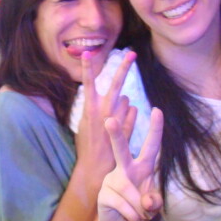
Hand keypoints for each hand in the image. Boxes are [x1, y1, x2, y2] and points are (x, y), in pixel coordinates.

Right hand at [75, 50, 136, 182]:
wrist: (95, 167)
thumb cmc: (89, 144)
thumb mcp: (86, 123)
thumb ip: (97, 107)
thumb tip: (116, 96)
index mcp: (89, 109)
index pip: (88, 84)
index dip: (87, 68)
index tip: (87, 53)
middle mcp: (102, 112)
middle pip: (115, 84)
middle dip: (123, 68)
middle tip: (132, 54)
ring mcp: (115, 120)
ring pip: (126, 100)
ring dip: (123, 105)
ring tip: (115, 120)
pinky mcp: (125, 128)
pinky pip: (133, 113)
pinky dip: (130, 115)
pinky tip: (124, 124)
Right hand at [97, 106, 163, 220]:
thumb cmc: (140, 208)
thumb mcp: (153, 206)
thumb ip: (155, 202)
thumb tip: (147, 201)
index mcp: (142, 166)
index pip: (151, 145)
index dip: (155, 129)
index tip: (157, 110)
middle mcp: (125, 168)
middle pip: (121, 149)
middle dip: (116, 135)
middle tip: (110, 121)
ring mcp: (112, 180)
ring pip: (129, 190)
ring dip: (141, 209)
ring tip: (141, 216)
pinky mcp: (104, 194)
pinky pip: (123, 204)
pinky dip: (133, 215)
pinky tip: (133, 219)